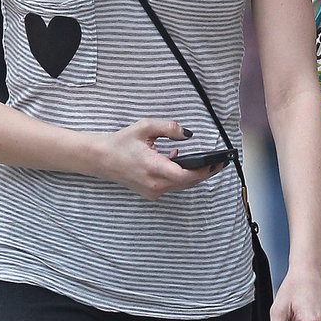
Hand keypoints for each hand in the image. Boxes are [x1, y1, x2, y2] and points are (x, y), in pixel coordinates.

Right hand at [96, 119, 226, 199]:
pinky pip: (172, 186)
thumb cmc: (121, 143)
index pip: (186, 175)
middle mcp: (154, 184)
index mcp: (153, 168)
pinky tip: (180, 163)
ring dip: (194, 175)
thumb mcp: (145, 127)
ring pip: (181, 186)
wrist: (101, 159)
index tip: (217, 163)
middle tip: (219, 163)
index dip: (204, 171)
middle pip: (188, 182)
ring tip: (206, 163)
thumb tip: (188, 134)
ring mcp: (152, 191)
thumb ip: (169, 128)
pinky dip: (180, 177)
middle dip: (205, 173)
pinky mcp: (151, 193)